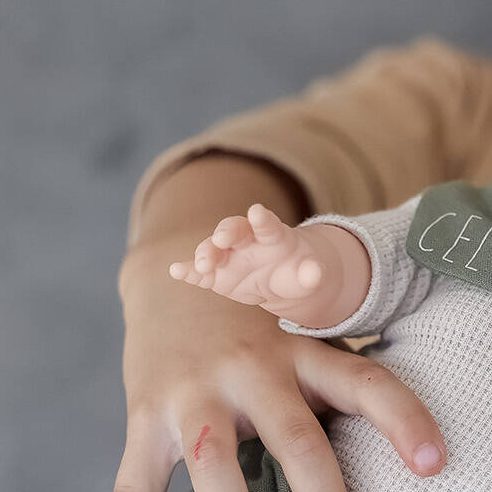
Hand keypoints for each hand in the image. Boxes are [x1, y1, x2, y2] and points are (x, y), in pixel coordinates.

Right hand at [105, 162, 443, 491]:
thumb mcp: (315, 338)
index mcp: (306, 352)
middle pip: (296, 437)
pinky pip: (132, 487)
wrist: (177, 271)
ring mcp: (193, 393)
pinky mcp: (144, 417)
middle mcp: (253, 369)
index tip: (435, 464)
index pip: (366, 382)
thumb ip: (352, 390)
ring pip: (214, 464)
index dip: (403, 419)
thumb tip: (437, 465)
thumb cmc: (269, 329)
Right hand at [169, 204, 368, 328]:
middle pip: (233, 229)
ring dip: (206, 254)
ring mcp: (228, 255)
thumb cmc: (296, 272)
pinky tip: (175, 271)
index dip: (262, 218)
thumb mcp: (308, 276)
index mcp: (273, 235)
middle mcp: (246, 239)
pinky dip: (187, 270)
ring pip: (212, 248)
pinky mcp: (215, 273)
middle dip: (226, 232)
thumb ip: (311, 275)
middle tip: (222, 239)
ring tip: (204, 265)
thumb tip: (315, 274)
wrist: (280, 279)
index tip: (257, 211)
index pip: (267, 224)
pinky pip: (198, 271)